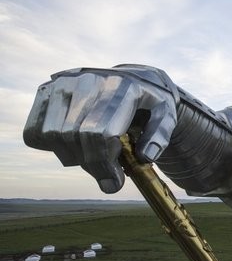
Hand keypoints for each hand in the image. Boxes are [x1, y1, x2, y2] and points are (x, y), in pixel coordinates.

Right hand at [23, 67, 177, 192]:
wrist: (134, 77)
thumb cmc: (151, 101)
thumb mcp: (167, 115)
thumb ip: (160, 136)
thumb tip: (145, 157)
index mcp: (122, 86)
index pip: (100, 132)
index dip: (104, 164)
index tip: (114, 183)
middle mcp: (89, 80)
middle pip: (75, 136)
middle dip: (91, 165)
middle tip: (107, 176)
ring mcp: (64, 83)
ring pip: (52, 135)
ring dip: (71, 157)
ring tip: (93, 155)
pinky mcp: (48, 89)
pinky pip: (34, 131)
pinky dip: (49, 146)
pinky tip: (73, 144)